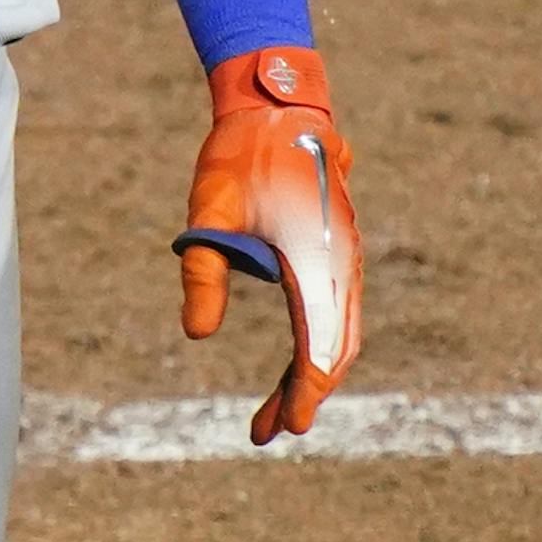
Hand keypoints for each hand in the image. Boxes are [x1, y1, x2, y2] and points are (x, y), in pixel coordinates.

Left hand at [175, 45, 361, 444]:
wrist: (280, 110)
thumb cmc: (239, 158)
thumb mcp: (208, 214)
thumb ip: (203, 275)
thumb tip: (197, 335)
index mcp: (316, 263)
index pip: (317, 348)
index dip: (303, 394)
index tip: (288, 429)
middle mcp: (340, 267)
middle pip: (334, 351)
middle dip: (305, 395)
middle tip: (270, 431)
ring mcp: (344, 259)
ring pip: (339, 334)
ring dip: (312, 374)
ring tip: (276, 412)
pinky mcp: (337, 252)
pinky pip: (336, 312)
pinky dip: (320, 346)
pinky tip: (297, 365)